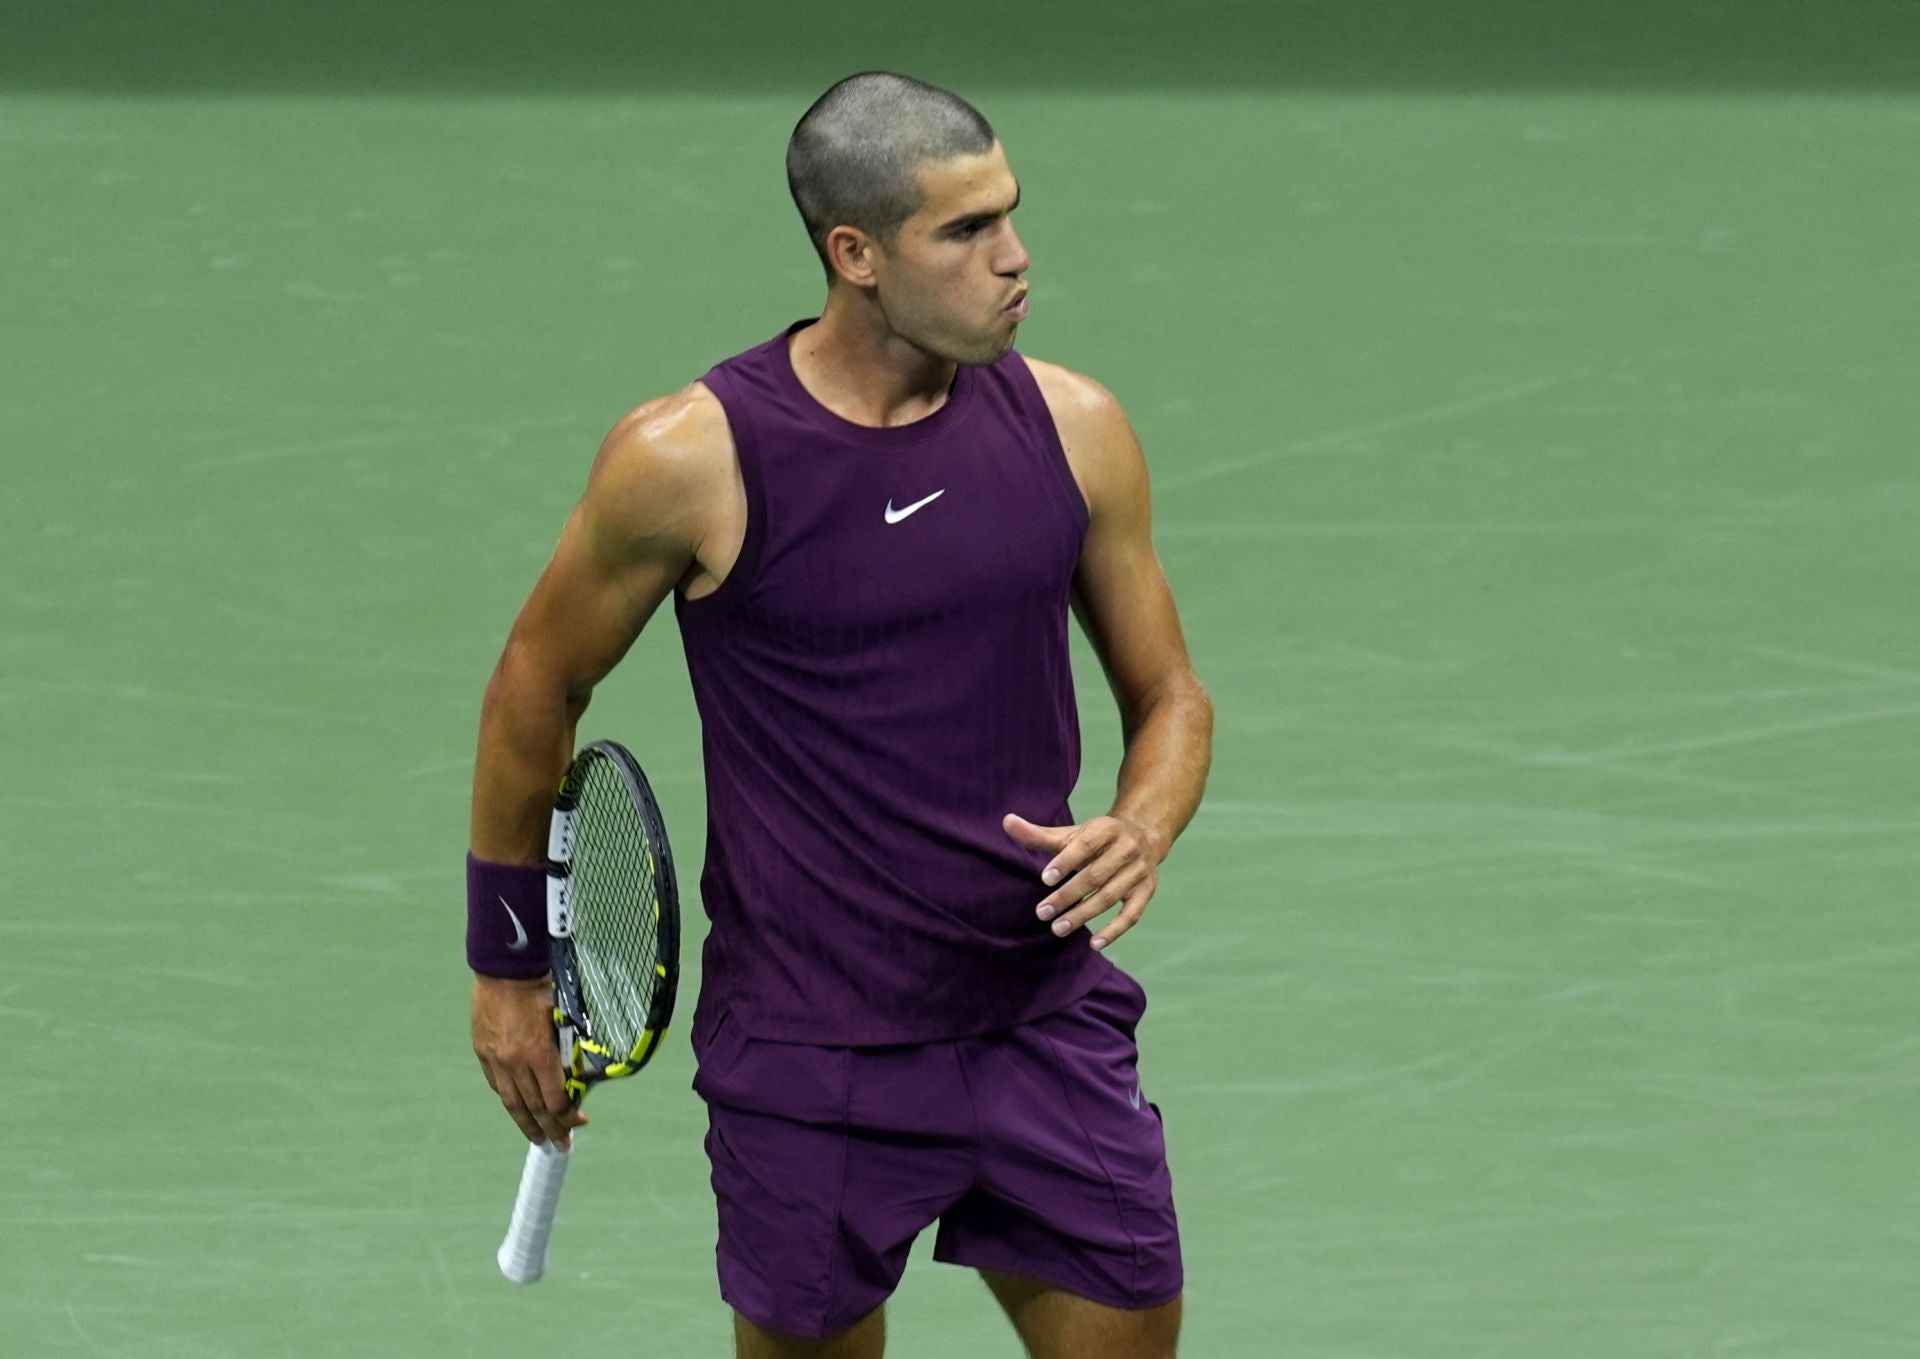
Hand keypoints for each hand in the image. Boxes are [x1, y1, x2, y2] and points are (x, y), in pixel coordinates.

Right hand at [471, 974, 587, 1148]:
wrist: (506, 970)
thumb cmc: (542, 990)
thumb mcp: (563, 1020)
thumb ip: (566, 1051)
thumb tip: (576, 1077)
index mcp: (539, 1053)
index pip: (555, 1098)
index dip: (568, 1115)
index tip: (579, 1122)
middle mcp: (515, 1062)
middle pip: (534, 1106)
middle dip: (550, 1128)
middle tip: (561, 1145)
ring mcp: (496, 1059)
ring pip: (512, 1102)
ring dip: (526, 1123)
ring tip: (538, 1137)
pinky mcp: (483, 1052)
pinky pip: (497, 1084)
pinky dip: (509, 1099)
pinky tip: (518, 1108)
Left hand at [1003, 812, 1166, 951]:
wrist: (1143, 836)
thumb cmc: (1097, 839)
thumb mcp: (1072, 834)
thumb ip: (1039, 834)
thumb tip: (1006, 822)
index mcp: (1107, 829)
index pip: (1085, 845)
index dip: (1065, 862)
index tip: (1044, 879)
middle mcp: (1127, 848)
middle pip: (1095, 876)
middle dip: (1067, 896)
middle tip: (1042, 913)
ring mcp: (1139, 871)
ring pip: (1109, 896)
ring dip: (1083, 915)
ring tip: (1058, 928)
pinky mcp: (1146, 892)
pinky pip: (1131, 915)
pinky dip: (1114, 931)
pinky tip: (1094, 944)